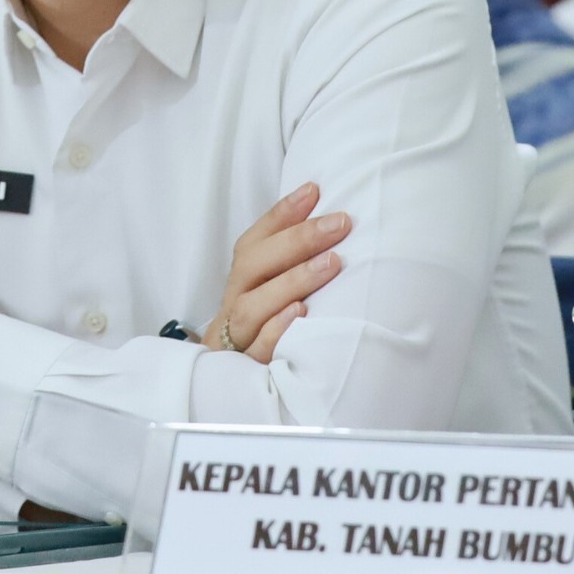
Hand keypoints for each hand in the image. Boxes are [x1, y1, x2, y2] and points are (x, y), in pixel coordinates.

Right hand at [204, 183, 349, 362]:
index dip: (282, 213)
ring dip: (292, 281)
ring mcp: (237, 334)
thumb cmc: (267, 326)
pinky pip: (256, 348)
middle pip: (252, 265)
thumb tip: (326, 215)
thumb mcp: (274, 289)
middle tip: (339, 224)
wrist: (234, 384)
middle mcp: (235, 300)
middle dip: (296, 241)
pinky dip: (277, 329)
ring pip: (253, 305)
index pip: (255, 239)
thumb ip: (291, 259)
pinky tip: (302, 314)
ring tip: (331, 264)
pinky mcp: (244, 366)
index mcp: (242, 278)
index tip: (314, 190)